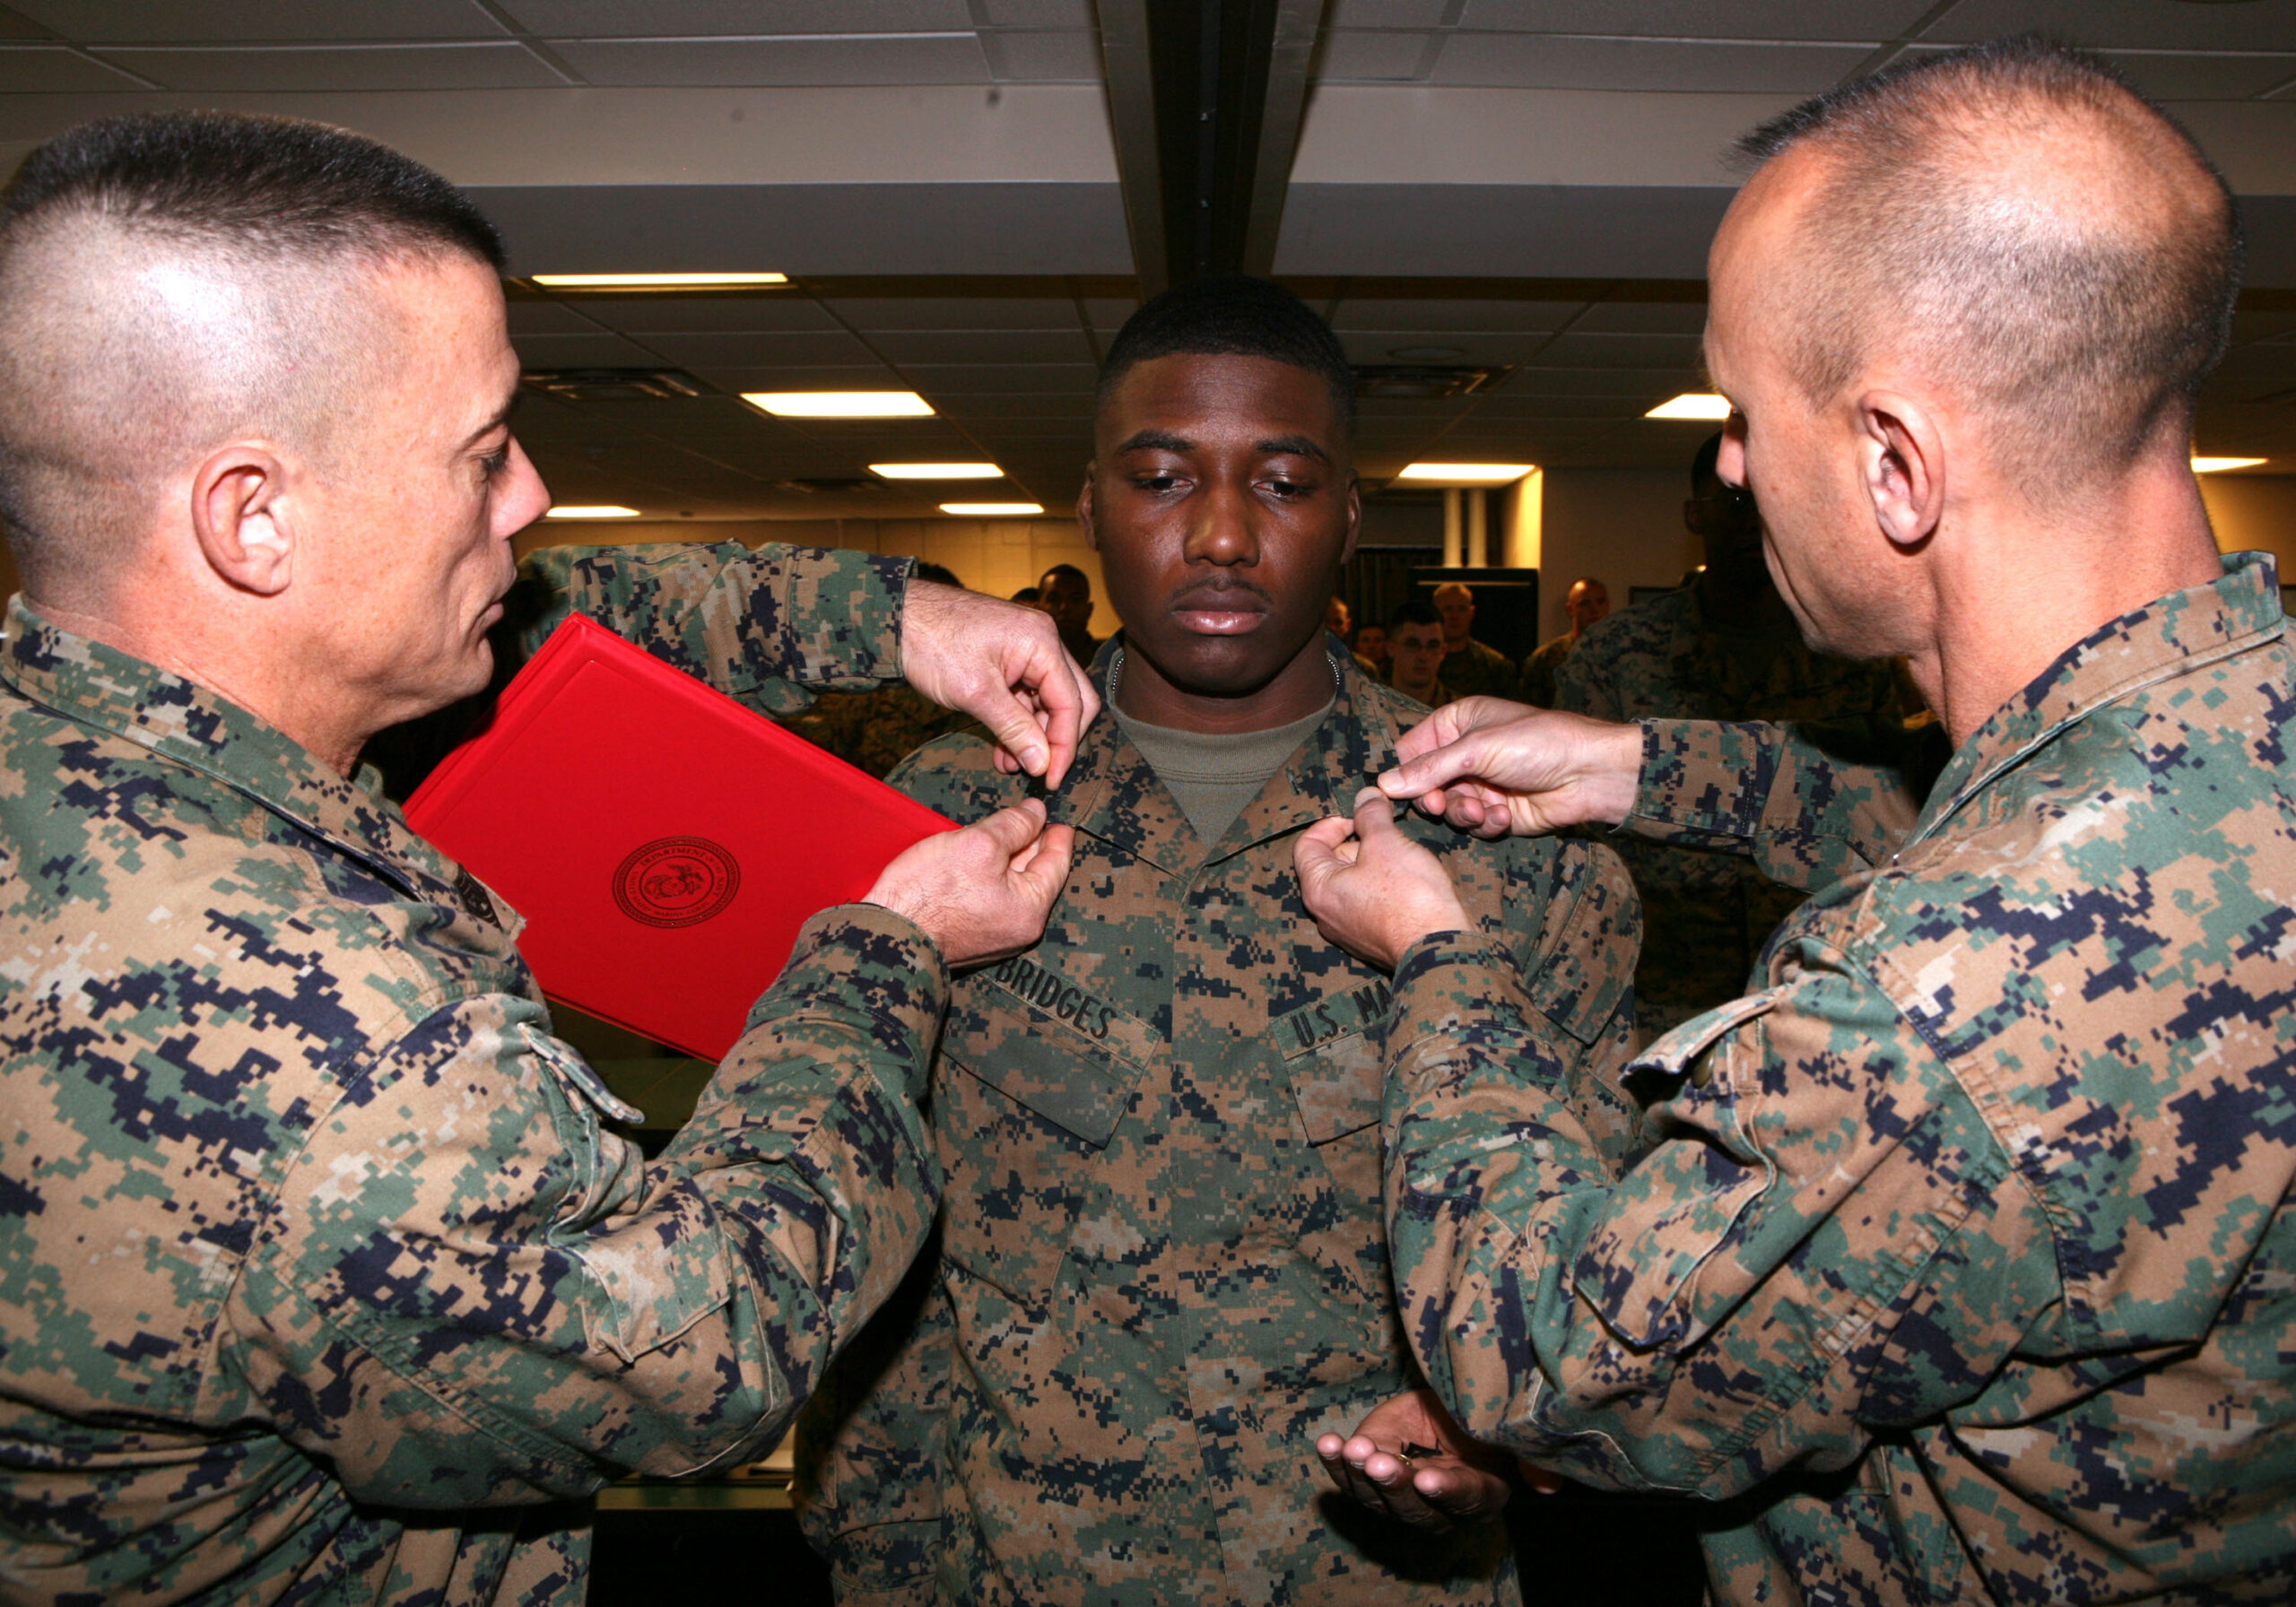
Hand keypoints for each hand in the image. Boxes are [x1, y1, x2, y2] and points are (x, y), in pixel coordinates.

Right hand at [864, 800, 1073, 965]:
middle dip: (1032, 843)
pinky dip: (989, 875)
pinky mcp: (969, 934)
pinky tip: (977, 857)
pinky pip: (990, 897)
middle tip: (1032, 816)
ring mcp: (994, 935)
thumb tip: (1037, 812)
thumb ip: (1014, 825)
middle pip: (1034, 875)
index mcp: (1030, 909)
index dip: (1058, 833)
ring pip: (1010, 885)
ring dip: (1007, 857)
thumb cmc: (930, 892)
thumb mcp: (978, 843)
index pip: (1057, 863)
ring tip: (1003, 830)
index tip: (1060, 816)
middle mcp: (1018, 928)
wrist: (885, 933)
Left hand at [900, 580, 1100, 787]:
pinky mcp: (1008, 657)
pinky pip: (1024, 695)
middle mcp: (1042, 641)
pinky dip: (1016, 721)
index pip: (1072, 702)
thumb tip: (1041, 763)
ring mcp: (1026, 648)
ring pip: (1045, 701)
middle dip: (1052, 739)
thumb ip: (1014, 729)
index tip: (1051, 778)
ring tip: (1008, 763)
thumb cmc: (932, 642)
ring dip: (1031, 734)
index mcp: (1042, 642)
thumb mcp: (976, 693)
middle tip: (1035, 770)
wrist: (896, 617)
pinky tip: (1002, 747)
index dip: (1064, 745)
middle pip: (1068, 700)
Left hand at [1294, 788, 1469, 969]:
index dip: (1332, 823)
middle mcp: (1326, 914)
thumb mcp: (1387, 843)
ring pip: (1353, 883)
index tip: (1360, 817)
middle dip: (1358, 842)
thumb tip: (1366, 798)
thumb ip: (1371, 816)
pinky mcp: (1373, 939)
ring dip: (1374, 862)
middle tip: (1387, 834)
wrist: (1440, 947)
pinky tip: (1409, 881)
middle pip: (1330, 863)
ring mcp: (1349, 930)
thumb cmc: (1409, 897)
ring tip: (1402, 855)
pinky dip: (1384, 886)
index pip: (1306, 845)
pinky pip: (1370, 903)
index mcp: (1318, 890)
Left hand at [1315, 1388, 1544, 1531]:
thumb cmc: (1484, 1413)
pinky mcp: (1368, 1476)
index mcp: (1481, 1493)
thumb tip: (1549, 1486)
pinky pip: (1348, 1476)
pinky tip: (1327, 1444)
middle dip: (1395, 1484)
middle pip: (1414, 1506)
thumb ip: (1529, 1455)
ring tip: (1348, 1449)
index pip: (1465, 1499)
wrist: (1450, 1399)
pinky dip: (1335, 1461)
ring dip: (1359, 1474)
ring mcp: (1399, 1495)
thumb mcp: (1507, 1426)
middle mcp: (1438, 1506)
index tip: (1429, 1479)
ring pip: (1376, 1496)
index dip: (1447, 1491)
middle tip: (1379, 1462)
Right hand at [1379, 698, 1643, 838]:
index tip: (1408, 790)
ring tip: (1484, 810)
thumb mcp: (1477, 749)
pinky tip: (1506, 815)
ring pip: (1449, 809)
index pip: (1412, 749)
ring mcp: (1482, 784)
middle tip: (1440, 806)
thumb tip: (1383, 785)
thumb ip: (1429, 769)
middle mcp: (1465, 754)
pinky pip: (1474, 825)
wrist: (1590, 773)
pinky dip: (1486, 823)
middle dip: (1436, 798)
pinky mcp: (1498, 811)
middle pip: (1426, 785)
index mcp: (1457, 723)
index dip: (1407, 772)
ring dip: (1463, 813)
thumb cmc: (1539, 743)